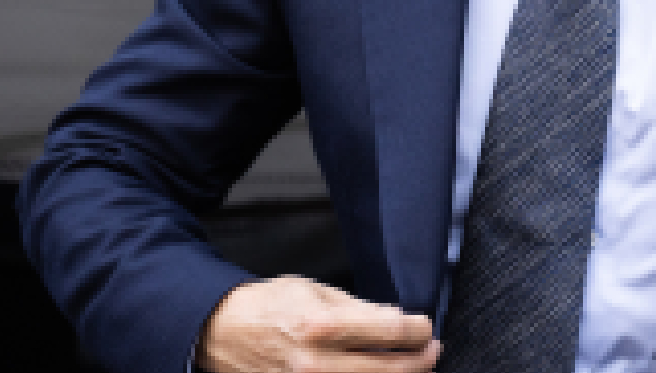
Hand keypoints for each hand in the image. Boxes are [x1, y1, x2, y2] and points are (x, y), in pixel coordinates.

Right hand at [198, 275, 439, 372]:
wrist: (223, 333)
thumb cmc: (269, 306)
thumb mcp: (314, 291)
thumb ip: (358, 308)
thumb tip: (397, 320)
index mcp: (321, 325)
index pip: (390, 332)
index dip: (419, 330)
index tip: (426, 326)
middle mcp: (316, 363)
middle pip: (390, 369)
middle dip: (421, 360)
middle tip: (432, 350)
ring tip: (413, 367)